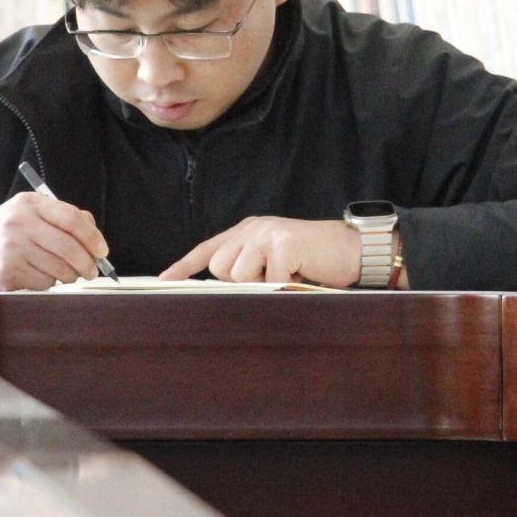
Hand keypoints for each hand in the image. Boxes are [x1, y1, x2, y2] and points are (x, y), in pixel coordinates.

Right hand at [0, 192, 110, 292]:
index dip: (93, 237)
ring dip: (69, 276)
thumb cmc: (1, 233)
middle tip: (91, 271)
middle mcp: (20, 223)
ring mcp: (12, 248)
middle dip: (87, 263)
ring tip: (65, 274)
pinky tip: (39, 276)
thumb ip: (60, 217)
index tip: (102, 251)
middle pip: (69, 246)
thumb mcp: (27, 214)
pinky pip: (44, 283)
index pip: (72, 218)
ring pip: (59, 268)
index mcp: (29, 204)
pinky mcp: (7, 272)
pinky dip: (49, 283)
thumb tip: (94, 234)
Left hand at [159, 217, 360, 286]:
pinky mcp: (284, 243)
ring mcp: (267, 234)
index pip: (209, 250)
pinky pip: (270, 279)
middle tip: (274, 275)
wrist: (352, 249)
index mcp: (248, 231)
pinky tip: (301, 271)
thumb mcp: (274, 261)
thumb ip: (249, 267)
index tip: (163, 280)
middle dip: (243, 281)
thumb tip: (222, 289)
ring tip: (289, 272)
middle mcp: (253, 228)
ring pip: (241, 276)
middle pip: (221, 268)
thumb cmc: (313, 261)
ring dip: (265, 282)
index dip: (185, 265)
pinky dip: (287, 283)